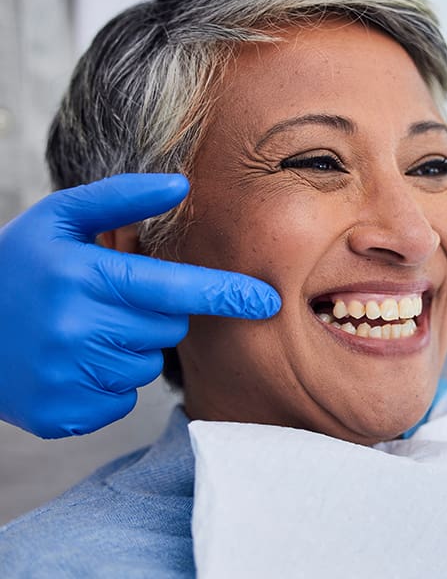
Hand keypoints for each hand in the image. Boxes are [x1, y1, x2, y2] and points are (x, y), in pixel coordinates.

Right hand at [0, 174, 279, 437]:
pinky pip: (122, 399)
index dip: (226, 294)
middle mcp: (78, 330)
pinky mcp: (64, 414)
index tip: (268, 301)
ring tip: (82, 331)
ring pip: (146, 366)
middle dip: (153, 316)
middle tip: (107, 301)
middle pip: (169, 331)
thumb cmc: (19, 268)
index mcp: (84, 278)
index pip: (175, 289)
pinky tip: (71, 362)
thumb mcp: (59, 220)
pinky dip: (106, 382)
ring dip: (128, 349)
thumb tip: (182, 184)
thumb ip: (122, 198)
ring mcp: (69, 378)